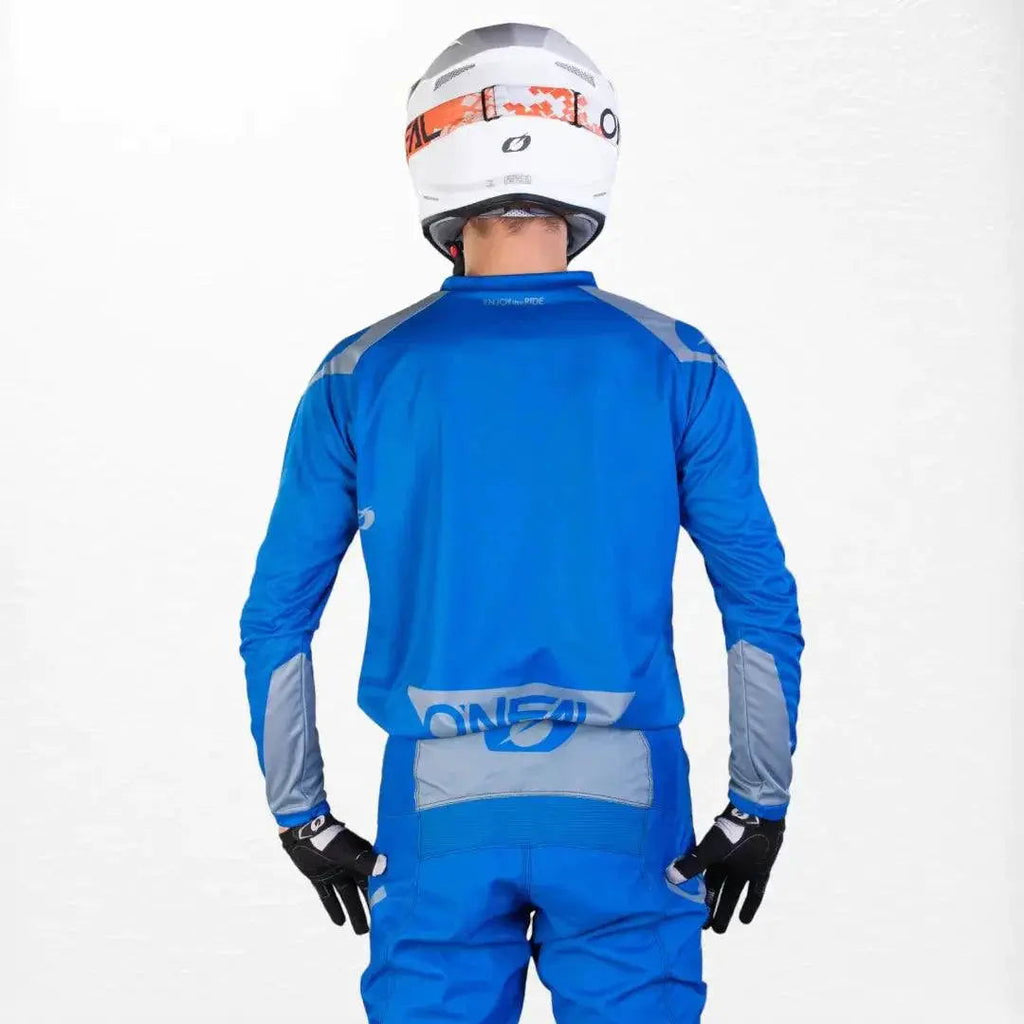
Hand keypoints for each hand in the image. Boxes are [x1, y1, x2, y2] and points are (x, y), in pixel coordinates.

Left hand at [280, 813, 385, 933]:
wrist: (303, 831)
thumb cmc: (330, 839)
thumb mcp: (348, 852)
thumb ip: (365, 862)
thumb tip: (386, 867)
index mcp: (362, 859)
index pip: (376, 881)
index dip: (383, 894)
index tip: (392, 911)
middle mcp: (351, 868)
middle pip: (363, 892)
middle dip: (370, 909)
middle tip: (378, 928)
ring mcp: (336, 873)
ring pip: (347, 897)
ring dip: (354, 912)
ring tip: (361, 931)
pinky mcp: (320, 878)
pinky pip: (328, 896)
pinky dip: (333, 908)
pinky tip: (339, 923)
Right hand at [667, 804, 783, 933]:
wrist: (758, 816)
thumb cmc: (731, 831)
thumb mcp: (710, 849)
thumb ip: (692, 863)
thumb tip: (669, 876)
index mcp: (712, 858)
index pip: (702, 883)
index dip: (697, 898)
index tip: (691, 916)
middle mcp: (726, 866)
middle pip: (717, 892)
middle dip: (712, 909)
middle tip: (706, 929)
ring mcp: (744, 869)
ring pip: (733, 894)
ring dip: (727, 910)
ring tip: (720, 930)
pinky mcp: (760, 871)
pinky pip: (755, 891)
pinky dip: (750, 905)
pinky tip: (744, 921)